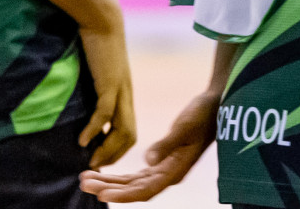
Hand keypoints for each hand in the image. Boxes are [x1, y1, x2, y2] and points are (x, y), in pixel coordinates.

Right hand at [78, 9, 136, 167]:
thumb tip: (84, 106)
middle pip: (130, 134)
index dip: (117, 149)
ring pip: (122, 128)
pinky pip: (104, 112)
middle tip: (97, 166)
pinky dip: (94, 129)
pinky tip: (83, 140)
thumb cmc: (98, 44)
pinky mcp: (109, 82)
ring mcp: (120, 89)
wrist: (103, 21)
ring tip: (91, 160)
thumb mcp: (100, 73)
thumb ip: (97, 89)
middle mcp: (127, 94)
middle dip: (114, 155)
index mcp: (125, 93)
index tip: (101, 160)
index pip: (130, 130)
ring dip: (106, 148)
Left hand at [79, 91, 217, 201]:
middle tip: (83, 182)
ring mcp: (164, 170)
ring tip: (86, 178)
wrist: (215, 105)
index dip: (122, 195)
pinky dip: (119, 176)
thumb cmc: (202, 115)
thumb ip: (167, 144)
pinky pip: (135, 175)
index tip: (100, 193)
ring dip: (109, 181)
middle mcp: (168, 175)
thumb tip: (148, 160)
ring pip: (132, 183)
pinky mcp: (161, 162)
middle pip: (134, 189)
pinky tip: (104, 173)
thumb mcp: (185, 127)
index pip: (144, 190)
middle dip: (108, 187)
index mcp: (175, 171)